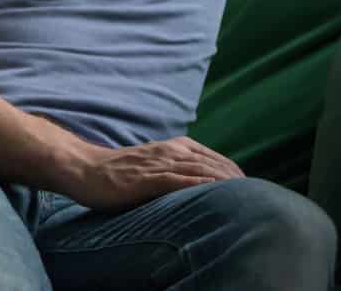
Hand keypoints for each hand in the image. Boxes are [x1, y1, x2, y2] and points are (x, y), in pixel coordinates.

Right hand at [62, 136, 244, 210]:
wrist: (82, 168)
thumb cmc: (116, 171)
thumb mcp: (151, 165)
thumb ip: (174, 168)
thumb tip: (199, 182)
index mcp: (171, 146)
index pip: (211, 157)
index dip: (232, 170)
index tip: (249, 186)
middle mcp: (168, 151)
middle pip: (211, 163)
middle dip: (235, 178)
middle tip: (257, 194)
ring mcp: (156, 164)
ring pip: (198, 170)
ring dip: (223, 180)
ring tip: (244, 192)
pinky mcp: (145, 179)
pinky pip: (176, 180)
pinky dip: (197, 184)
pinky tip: (212, 190)